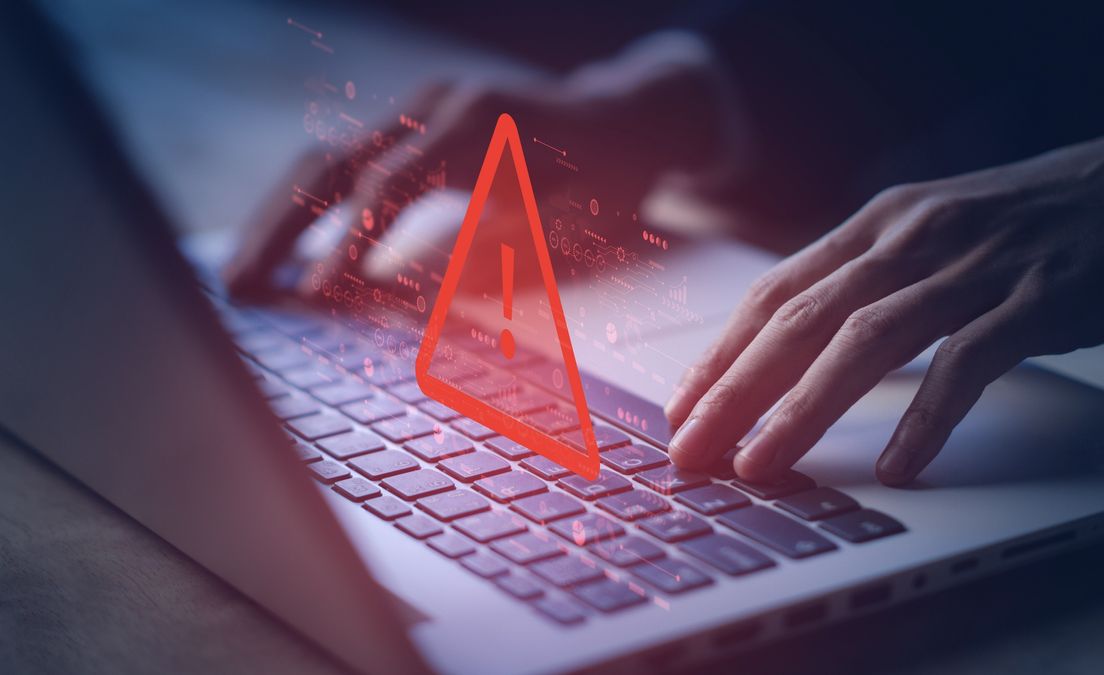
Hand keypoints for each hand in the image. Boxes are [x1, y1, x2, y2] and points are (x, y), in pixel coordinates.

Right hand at [223, 31, 727, 299]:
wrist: (634, 116)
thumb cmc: (614, 178)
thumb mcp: (576, 224)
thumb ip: (502, 261)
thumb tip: (418, 314)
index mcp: (480, 125)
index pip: (389, 185)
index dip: (349, 243)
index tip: (314, 296)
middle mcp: (441, 103)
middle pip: (336, 163)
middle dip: (281, 229)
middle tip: (239, 290)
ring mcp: (424, 106)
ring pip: (329, 159)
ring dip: (280, 220)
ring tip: (242, 277)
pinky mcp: (416, 122)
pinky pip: (350, 162)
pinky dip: (312, 208)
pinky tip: (285, 251)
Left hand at [665, 103, 1103, 485]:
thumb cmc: (1032, 219)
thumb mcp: (933, 231)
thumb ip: (870, 278)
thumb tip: (799, 341)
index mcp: (878, 224)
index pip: (776, 293)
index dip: (721, 354)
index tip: (682, 408)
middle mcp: (911, 239)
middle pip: (800, 320)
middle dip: (735, 392)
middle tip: (693, 452)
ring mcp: (972, 268)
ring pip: (865, 340)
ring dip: (803, 409)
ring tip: (760, 467)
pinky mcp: (1035, 300)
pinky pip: (967, 363)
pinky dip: (925, 417)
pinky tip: (896, 465)